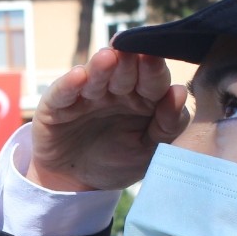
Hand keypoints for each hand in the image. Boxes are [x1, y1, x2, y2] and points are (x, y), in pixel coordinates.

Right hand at [29, 47, 189, 191]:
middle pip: (125, 72)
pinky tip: (78, 76)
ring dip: (102, 68)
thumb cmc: (118, 162)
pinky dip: (69, 85)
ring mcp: (85, 95)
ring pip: (95, 78)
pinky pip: (63, 93)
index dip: (154, 70)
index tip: (156, 59)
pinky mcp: (56, 104)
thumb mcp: (149, 151)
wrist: (76, 183)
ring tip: (108, 58)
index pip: (153, 80)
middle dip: (130, 63)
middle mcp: (115, 91)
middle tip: (134, 52)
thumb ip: (168, 125)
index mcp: (143, 98)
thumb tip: (179, 92)